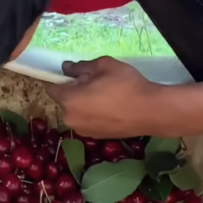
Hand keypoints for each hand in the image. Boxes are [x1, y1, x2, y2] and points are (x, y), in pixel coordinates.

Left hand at [45, 57, 166, 137]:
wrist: (151, 111)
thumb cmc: (126, 85)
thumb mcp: (104, 66)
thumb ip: (80, 67)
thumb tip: (66, 68)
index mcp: (69, 100)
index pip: (51, 88)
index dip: (58, 78)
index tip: (71, 73)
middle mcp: (70, 119)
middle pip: (64, 101)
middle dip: (73, 91)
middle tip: (95, 82)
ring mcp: (83, 131)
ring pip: (76, 112)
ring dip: (83, 104)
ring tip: (104, 96)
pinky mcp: (96, 137)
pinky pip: (87, 121)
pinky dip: (92, 114)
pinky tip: (110, 108)